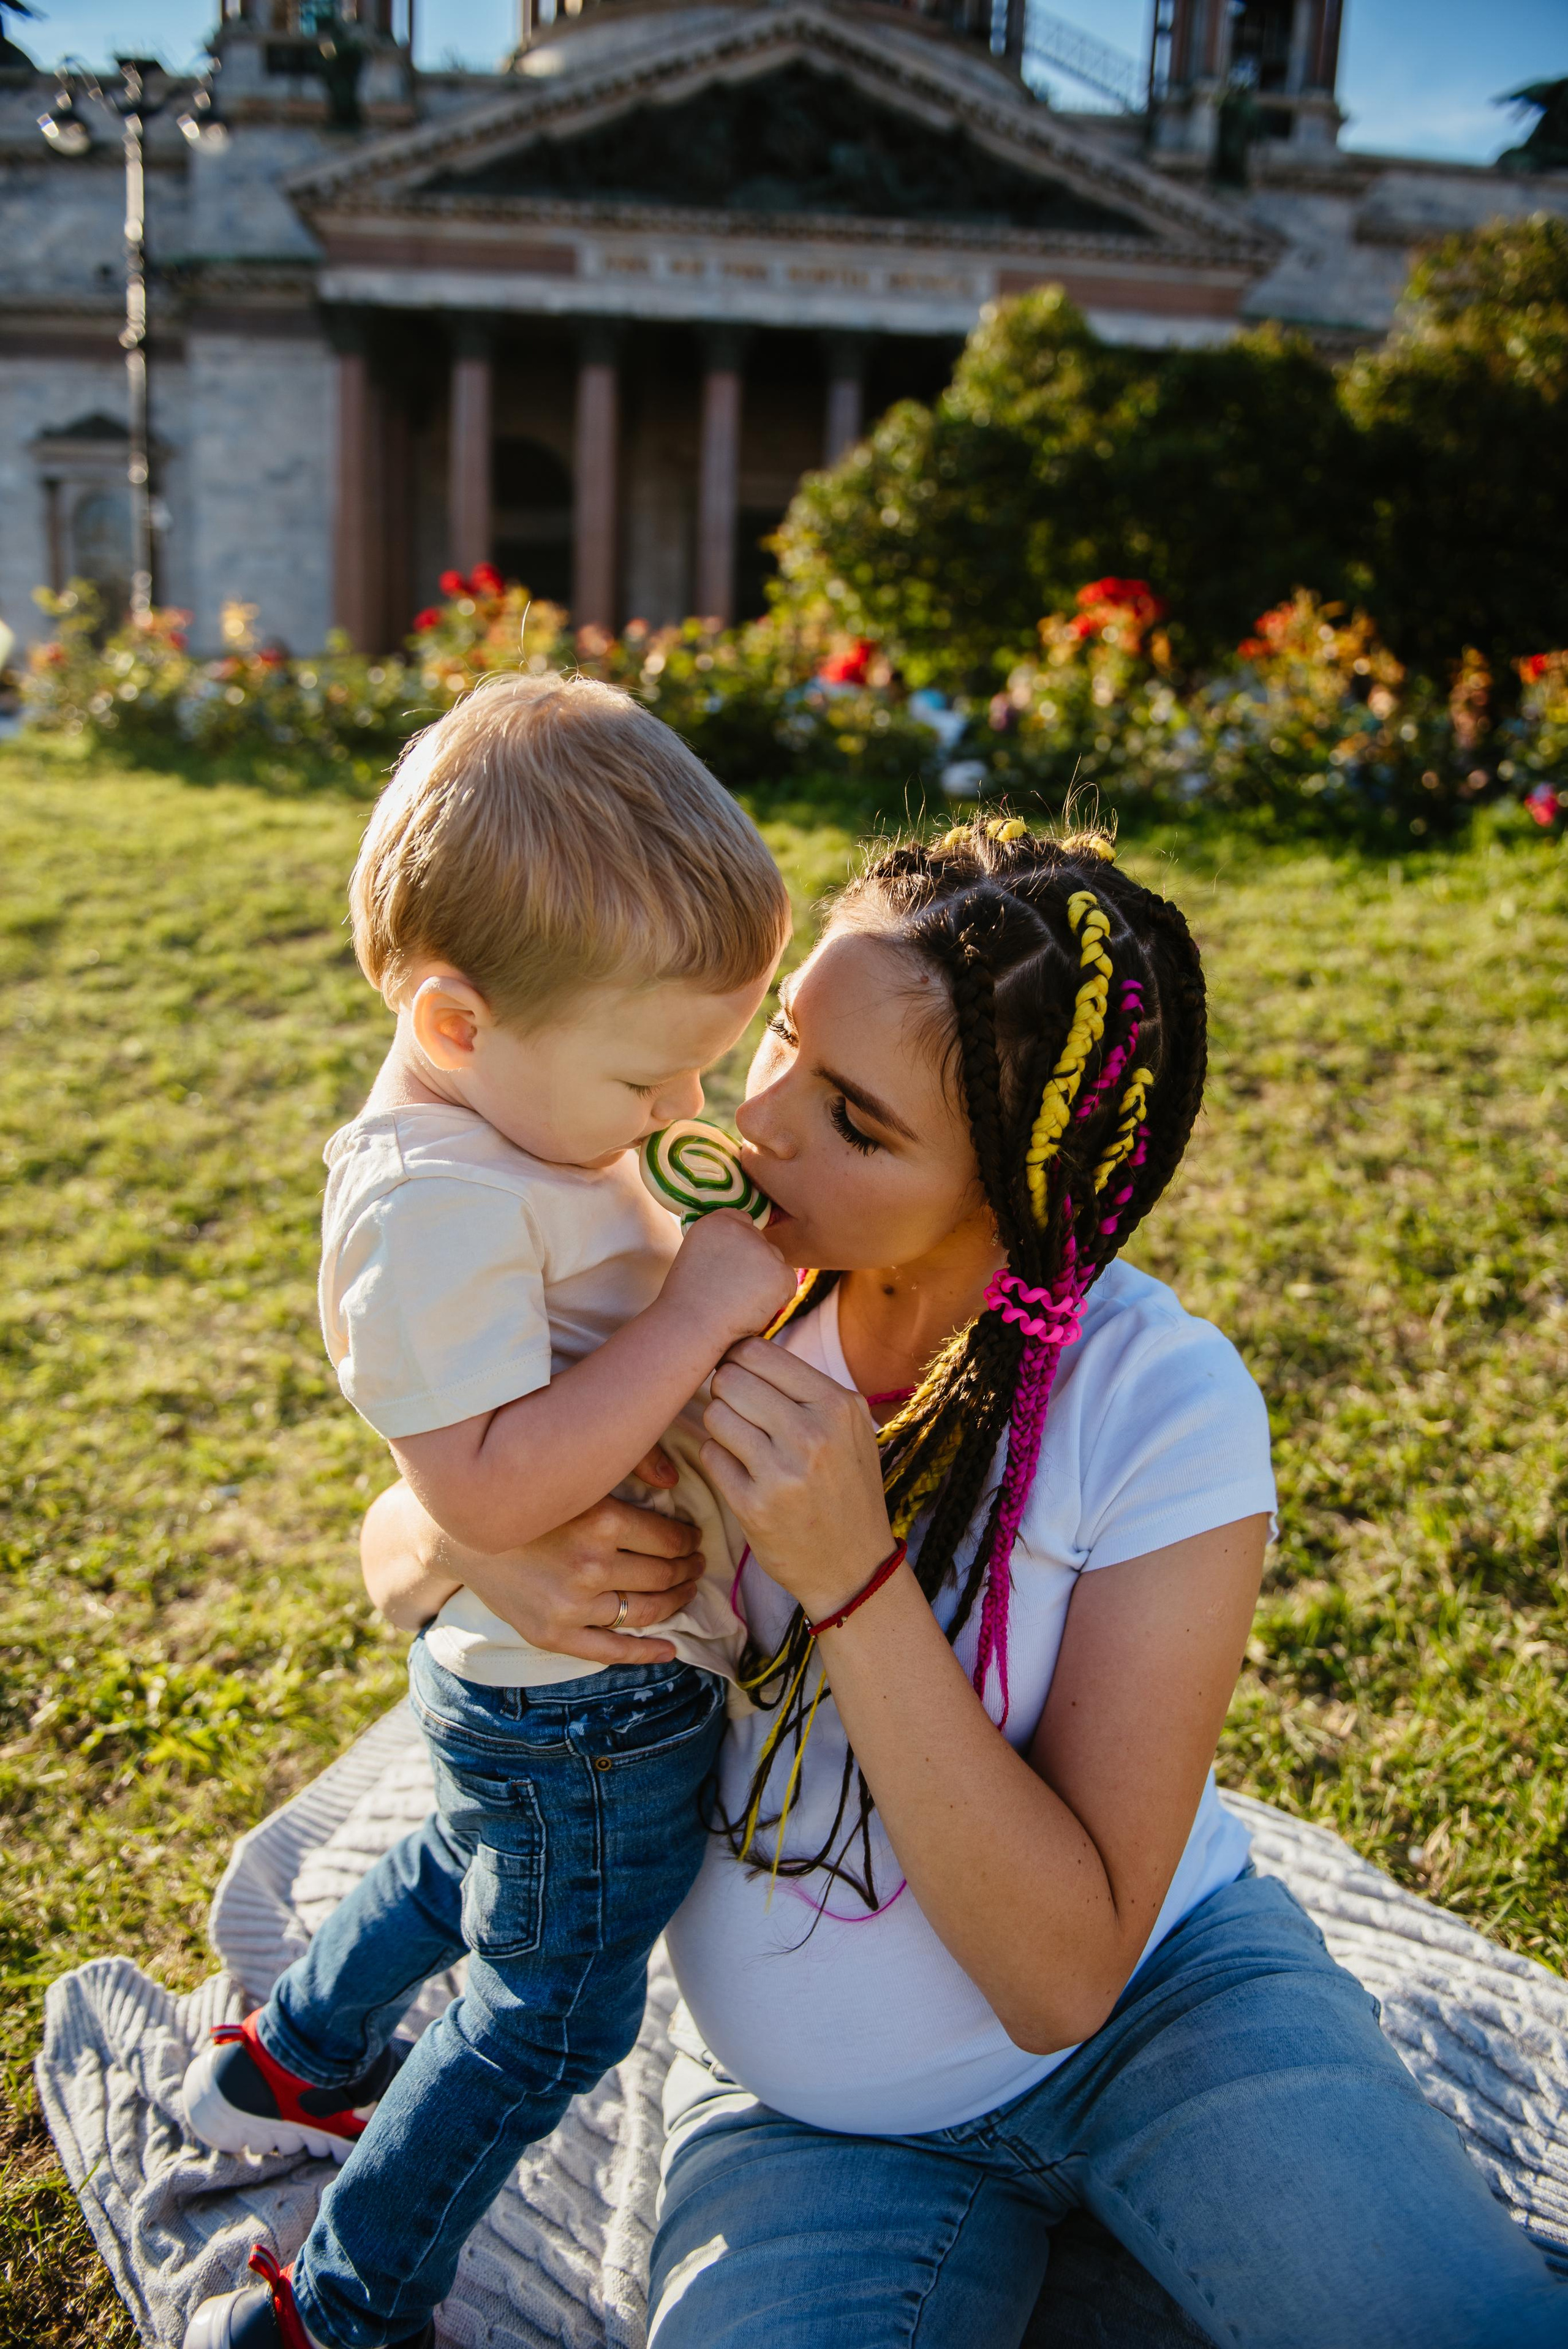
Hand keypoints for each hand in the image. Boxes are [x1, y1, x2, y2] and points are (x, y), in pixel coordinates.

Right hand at [361, 1476, 704, 1666]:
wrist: (460, 1533)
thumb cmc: (526, 1496)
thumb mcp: (579, 1471)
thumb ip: (631, 1463)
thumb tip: (676, 1480)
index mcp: (602, 1520)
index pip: (670, 1539)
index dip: (690, 1540)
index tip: (693, 1538)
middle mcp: (590, 1565)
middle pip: (663, 1575)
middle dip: (688, 1570)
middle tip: (695, 1564)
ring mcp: (571, 1605)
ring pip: (646, 1611)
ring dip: (676, 1603)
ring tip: (684, 1591)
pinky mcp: (552, 1634)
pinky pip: (611, 1651)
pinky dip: (646, 1652)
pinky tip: (669, 1650)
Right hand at [660, 1210, 797, 1351]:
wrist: (689, 1328)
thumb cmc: (689, 1303)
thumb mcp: (696, 1258)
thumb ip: (723, 1246)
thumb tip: (749, 1253)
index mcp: (716, 1222)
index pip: (743, 1223)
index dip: (738, 1248)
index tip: (727, 1269)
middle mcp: (741, 1229)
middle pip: (761, 1243)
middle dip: (753, 1265)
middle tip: (730, 1291)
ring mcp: (762, 1250)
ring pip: (775, 1262)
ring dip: (765, 1281)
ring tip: (738, 1302)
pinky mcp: (779, 1273)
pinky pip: (789, 1282)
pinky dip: (778, 1298)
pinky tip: (753, 1309)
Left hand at [700, 1337, 894, 1620]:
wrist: (855, 1567)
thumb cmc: (846, 1487)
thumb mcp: (848, 1428)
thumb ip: (803, 1388)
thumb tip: (740, 1347)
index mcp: (838, 1405)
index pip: (758, 1352)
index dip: (738, 1360)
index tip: (741, 1376)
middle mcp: (813, 1434)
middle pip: (730, 1379)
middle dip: (726, 1392)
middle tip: (740, 1413)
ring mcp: (782, 1471)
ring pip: (715, 1415)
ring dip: (721, 1427)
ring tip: (744, 1444)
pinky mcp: (754, 1505)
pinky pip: (711, 1455)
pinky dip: (720, 1460)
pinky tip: (743, 1473)